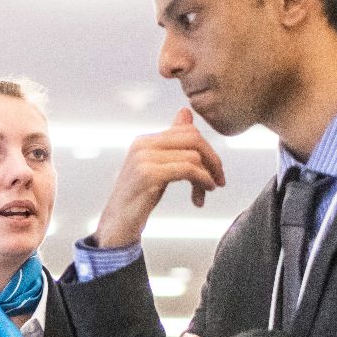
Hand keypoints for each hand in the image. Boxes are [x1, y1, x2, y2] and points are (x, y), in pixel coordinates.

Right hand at [93, 107, 226, 248]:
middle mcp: (143, 145)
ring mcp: (144, 159)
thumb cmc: (138, 198)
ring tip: (206, 191)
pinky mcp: (149, 174)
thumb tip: (185, 112)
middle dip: (212, 159)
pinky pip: (188, 170)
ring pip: (193, 156)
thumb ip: (172, 142)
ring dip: (207, 176)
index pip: (187, 131)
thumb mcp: (158, 166)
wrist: (117, 224)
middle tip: (219, 179)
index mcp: (144, 141)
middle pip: (193, 138)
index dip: (207, 150)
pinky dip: (201, 181)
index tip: (214, 170)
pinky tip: (202, 194)